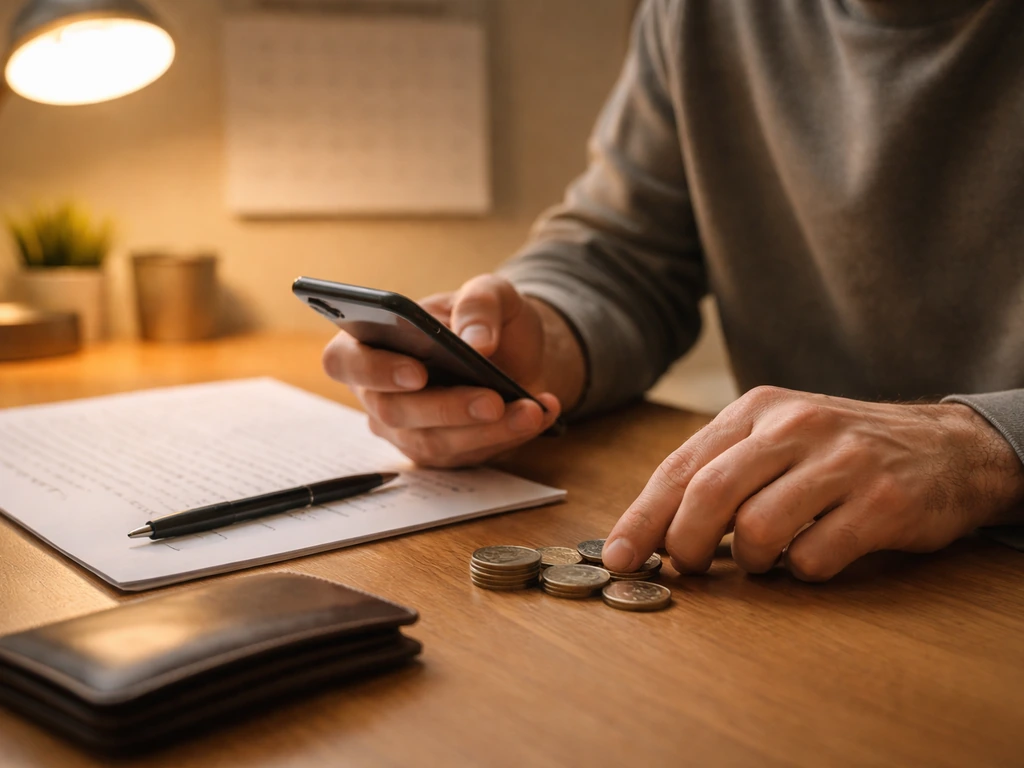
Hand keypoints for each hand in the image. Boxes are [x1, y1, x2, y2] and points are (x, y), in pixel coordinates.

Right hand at [321, 274, 584, 466]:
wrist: (515, 353)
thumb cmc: (485, 318)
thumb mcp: (491, 292)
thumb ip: (480, 303)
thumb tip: (476, 342)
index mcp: (369, 342)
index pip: (344, 361)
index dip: (374, 370)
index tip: (416, 372)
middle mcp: (378, 392)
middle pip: (394, 412)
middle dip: (448, 408)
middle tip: (493, 400)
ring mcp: (405, 429)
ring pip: (434, 442)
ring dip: (487, 430)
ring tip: (531, 411)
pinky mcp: (439, 452)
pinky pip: (466, 455)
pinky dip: (508, 436)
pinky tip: (539, 415)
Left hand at [602, 386, 1023, 580]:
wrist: (945, 447)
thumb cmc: (838, 451)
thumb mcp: (775, 438)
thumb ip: (720, 472)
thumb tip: (655, 532)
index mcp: (757, 410)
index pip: (681, 467)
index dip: (643, 517)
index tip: (618, 557)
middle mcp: (795, 427)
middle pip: (710, 494)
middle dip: (685, 544)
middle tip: (688, 568)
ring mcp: (841, 462)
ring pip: (758, 529)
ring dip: (750, 561)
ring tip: (765, 558)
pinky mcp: (881, 502)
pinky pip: (814, 556)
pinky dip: (802, 570)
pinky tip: (812, 555)